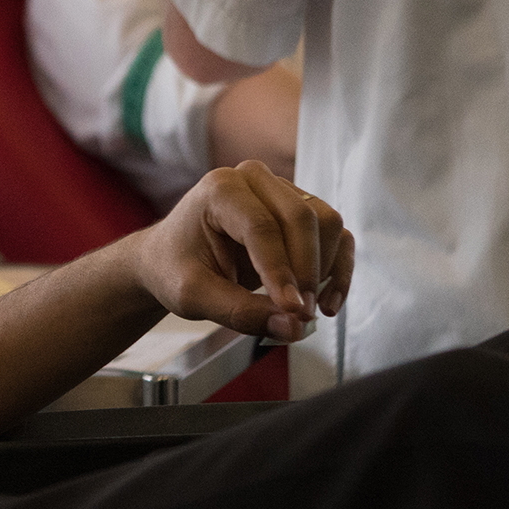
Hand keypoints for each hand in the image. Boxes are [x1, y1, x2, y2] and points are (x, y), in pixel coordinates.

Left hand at [135, 160, 353, 340]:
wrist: (169, 258)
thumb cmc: (175, 268)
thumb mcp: (194, 296)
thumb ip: (240, 312)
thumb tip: (293, 328)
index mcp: (220, 189)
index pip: (262, 227)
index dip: (281, 271)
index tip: (294, 312)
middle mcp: (254, 180)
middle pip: (302, 218)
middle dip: (307, 271)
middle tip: (301, 315)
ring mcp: (282, 191)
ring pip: (326, 223)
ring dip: (324, 269)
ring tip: (304, 310)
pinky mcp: (301, 211)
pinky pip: (337, 235)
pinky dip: (339, 269)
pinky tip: (328, 303)